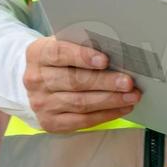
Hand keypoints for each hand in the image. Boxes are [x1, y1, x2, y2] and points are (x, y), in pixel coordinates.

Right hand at [23, 37, 140, 132]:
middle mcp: (36, 79)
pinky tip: (122, 108)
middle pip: (74, 81)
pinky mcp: (51, 122)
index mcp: (38, 54)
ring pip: (81, 103)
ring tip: (131, 96)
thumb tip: (115, 48)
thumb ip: (81, 44)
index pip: (59, 53)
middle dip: (105, 82)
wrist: (34, 83)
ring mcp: (41, 103)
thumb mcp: (62, 45)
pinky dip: (105, 115)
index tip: (105, 60)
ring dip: (110, 100)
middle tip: (128, 82)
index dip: (82, 56)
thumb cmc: (59, 60)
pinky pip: (82, 121)